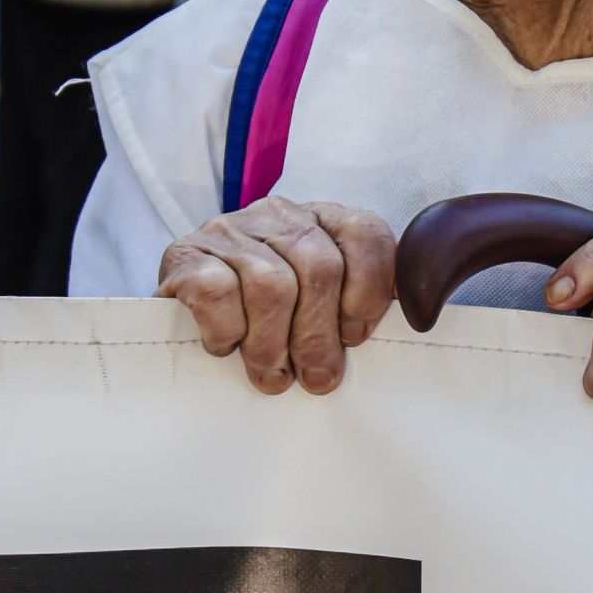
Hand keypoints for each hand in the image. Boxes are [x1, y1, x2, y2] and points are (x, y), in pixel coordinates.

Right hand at [157, 197, 395, 390]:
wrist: (180, 317)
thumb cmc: (266, 321)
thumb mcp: (320, 306)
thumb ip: (358, 305)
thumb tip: (412, 317)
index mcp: (321, 219)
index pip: (366, 234)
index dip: (368, 291)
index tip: (356, 336)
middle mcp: (277, 215)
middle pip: (319, 267)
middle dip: (320, 333)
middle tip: (317, 377)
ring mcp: (228, 230)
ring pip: (271, 285)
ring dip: (274, 344)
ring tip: (272, 374)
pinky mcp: (184, 253)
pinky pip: (218, 292)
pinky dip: (228, 330)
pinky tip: (226, 346)